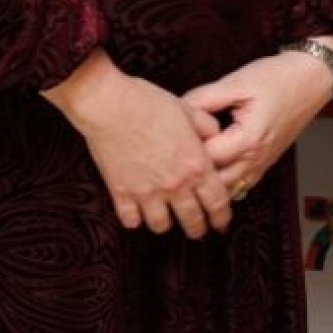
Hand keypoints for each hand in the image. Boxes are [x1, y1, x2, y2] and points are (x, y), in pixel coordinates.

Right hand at [41, 50, 230, 238]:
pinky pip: (131, 220)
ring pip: (161, 226)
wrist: (110, 104)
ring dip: (166, 223)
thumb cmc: (150, 102)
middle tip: (198, 230)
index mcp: (195, 163)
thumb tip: (216, 137)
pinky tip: (138, 211)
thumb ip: (206, 126)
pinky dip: (136, 219)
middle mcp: (174, 184)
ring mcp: (146, 192)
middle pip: (192, 221)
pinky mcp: (121, 193)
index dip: (222, 217)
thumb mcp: (188, 109)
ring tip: (167, 217)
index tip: (222, 223)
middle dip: (198, 229)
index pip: (217, 202)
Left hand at [182, 48, 332, 197]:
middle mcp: (255, 160)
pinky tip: (210, 167)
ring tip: (188, 162)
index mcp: (247, 141)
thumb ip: (203, 98)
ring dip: (207, 180)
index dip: (185, 148)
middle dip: (192, 170)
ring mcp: (261, 165)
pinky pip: (238, 184)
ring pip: (225, 190)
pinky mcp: (264, 163)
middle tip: (175, 153)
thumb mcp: (235, 82)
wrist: (311, 79)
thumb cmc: (278, 77)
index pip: (204, 159)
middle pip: (212, 182)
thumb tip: (178, 109)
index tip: (172, 136)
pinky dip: (221, 180)